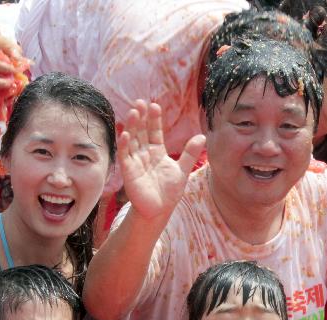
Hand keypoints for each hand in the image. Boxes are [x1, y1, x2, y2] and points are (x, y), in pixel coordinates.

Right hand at [119, 100, 204, 219]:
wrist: (159, 211)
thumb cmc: (169, 192)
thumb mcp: (182, 170)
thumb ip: (190, 153)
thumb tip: (202, 136)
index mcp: (157, 152)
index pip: (154, 131)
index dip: (154, 119)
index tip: (154, 106)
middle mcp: (144, 154)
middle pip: (141, 132)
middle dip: (141, 117)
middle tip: (140, 102)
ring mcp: (135, 161)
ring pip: (132, 140)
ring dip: (131, 126)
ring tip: (133, 112)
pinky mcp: (128, 171)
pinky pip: (124, 155)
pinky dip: (124, 145)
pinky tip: (125, 133)